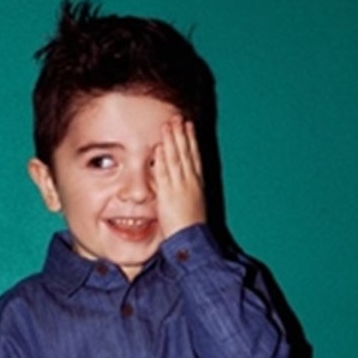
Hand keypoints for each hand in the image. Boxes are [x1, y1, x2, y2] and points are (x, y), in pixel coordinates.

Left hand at [154, 118, 206, 236]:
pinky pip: (165, 172)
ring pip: (176, 159)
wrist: (192, 239)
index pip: (194, 157)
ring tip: (169, 125)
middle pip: (186, 153)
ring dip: (173, 141)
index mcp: (197, 184)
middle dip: (183, 135)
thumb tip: (185, 186)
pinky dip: (163, 159)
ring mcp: (180, 186)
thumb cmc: (192, 228)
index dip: (191, 141)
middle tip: (179, 118)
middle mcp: (190, 181)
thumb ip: (187, 192)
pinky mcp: (168, 194)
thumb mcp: (194, 205)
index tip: (189, 127)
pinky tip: (160, 146)